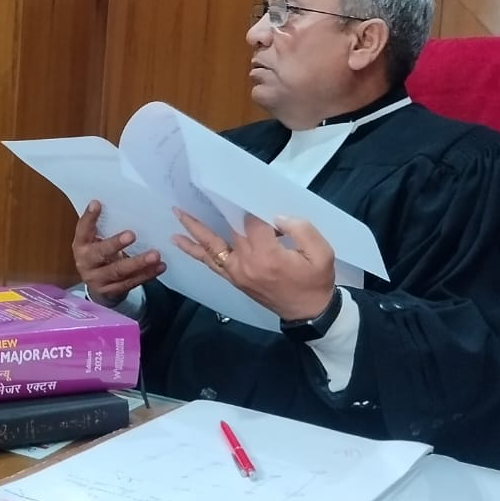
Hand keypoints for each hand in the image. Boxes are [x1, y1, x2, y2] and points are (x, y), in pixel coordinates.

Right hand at [72, 199, 164, 304]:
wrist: (97, 285)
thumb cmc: (100, 254)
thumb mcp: (96, 240)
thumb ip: (104, 226)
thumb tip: (123, 203)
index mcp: (81, 245)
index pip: (82, 230)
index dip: (89, 218)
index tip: (97, 204)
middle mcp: (85, 263)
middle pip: (100, 253)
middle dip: (115, 244)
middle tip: (132, 235)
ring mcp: (98, 279)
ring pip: (118, 271)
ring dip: (138, 263)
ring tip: (155, 255)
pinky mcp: (112, 291)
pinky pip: (131, 283)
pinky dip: (147, 275)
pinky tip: (159, 267)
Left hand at [171, 209, 335, 321]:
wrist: (309, 313)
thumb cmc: (316, 282)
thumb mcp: (322, 253)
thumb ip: (301, 229)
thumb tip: (277, 217)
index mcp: (268, 255)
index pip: (252, 223)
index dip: (255, 211)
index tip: (256, 200)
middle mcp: (246, 263)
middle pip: (228, 230)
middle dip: (218, 210)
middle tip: (199, 188)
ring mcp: (236, 272)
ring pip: (211, 247)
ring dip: (193, 229)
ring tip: (177, 212)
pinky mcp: (234, 279)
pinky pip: (210, 264)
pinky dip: (194, 252)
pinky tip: (179, 241)